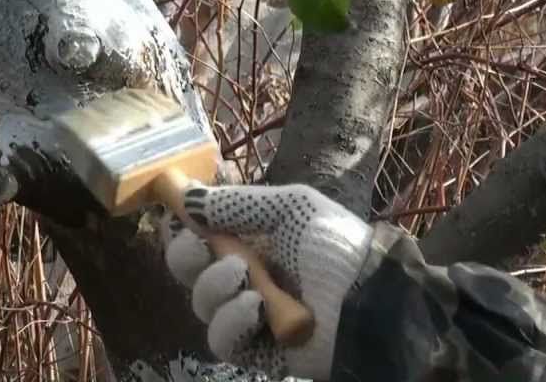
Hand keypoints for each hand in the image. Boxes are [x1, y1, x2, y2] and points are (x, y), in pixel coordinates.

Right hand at [161, 183, 372, 379]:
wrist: (370, 298)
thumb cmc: (334, 244)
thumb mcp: (290, 207)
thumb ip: (236, 203)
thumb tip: (184, 194)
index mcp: (247, 240)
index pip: (197, 236)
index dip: (182, 228)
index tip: (175, 215)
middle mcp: (240, 277)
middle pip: (187, 271)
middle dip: (187, 257)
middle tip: (203, 248)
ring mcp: (245, 315)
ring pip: (202, 304)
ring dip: (216, 287)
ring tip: (247, 278)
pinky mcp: (253, 350)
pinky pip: (221, 340)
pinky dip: (231, 321)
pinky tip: (254, 308)